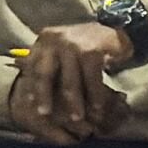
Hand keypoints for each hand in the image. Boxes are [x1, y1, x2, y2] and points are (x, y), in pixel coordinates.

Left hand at [8, 21, 131, 141]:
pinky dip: (95, 96)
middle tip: (45, 115)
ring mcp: (74, 45)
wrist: (118, 28)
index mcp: (45, 39)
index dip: (31, 86)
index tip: (29, 104)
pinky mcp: (92, 52)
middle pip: (46, 74)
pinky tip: (97, 108)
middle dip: (45, 96)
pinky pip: (91, 80)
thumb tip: (30, 85)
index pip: (33, 66)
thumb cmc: (87, 42)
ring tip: (77, 118)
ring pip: (70, 81)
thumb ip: (49, 60)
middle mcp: (56, 40)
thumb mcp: (63, 46)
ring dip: (74, 102)